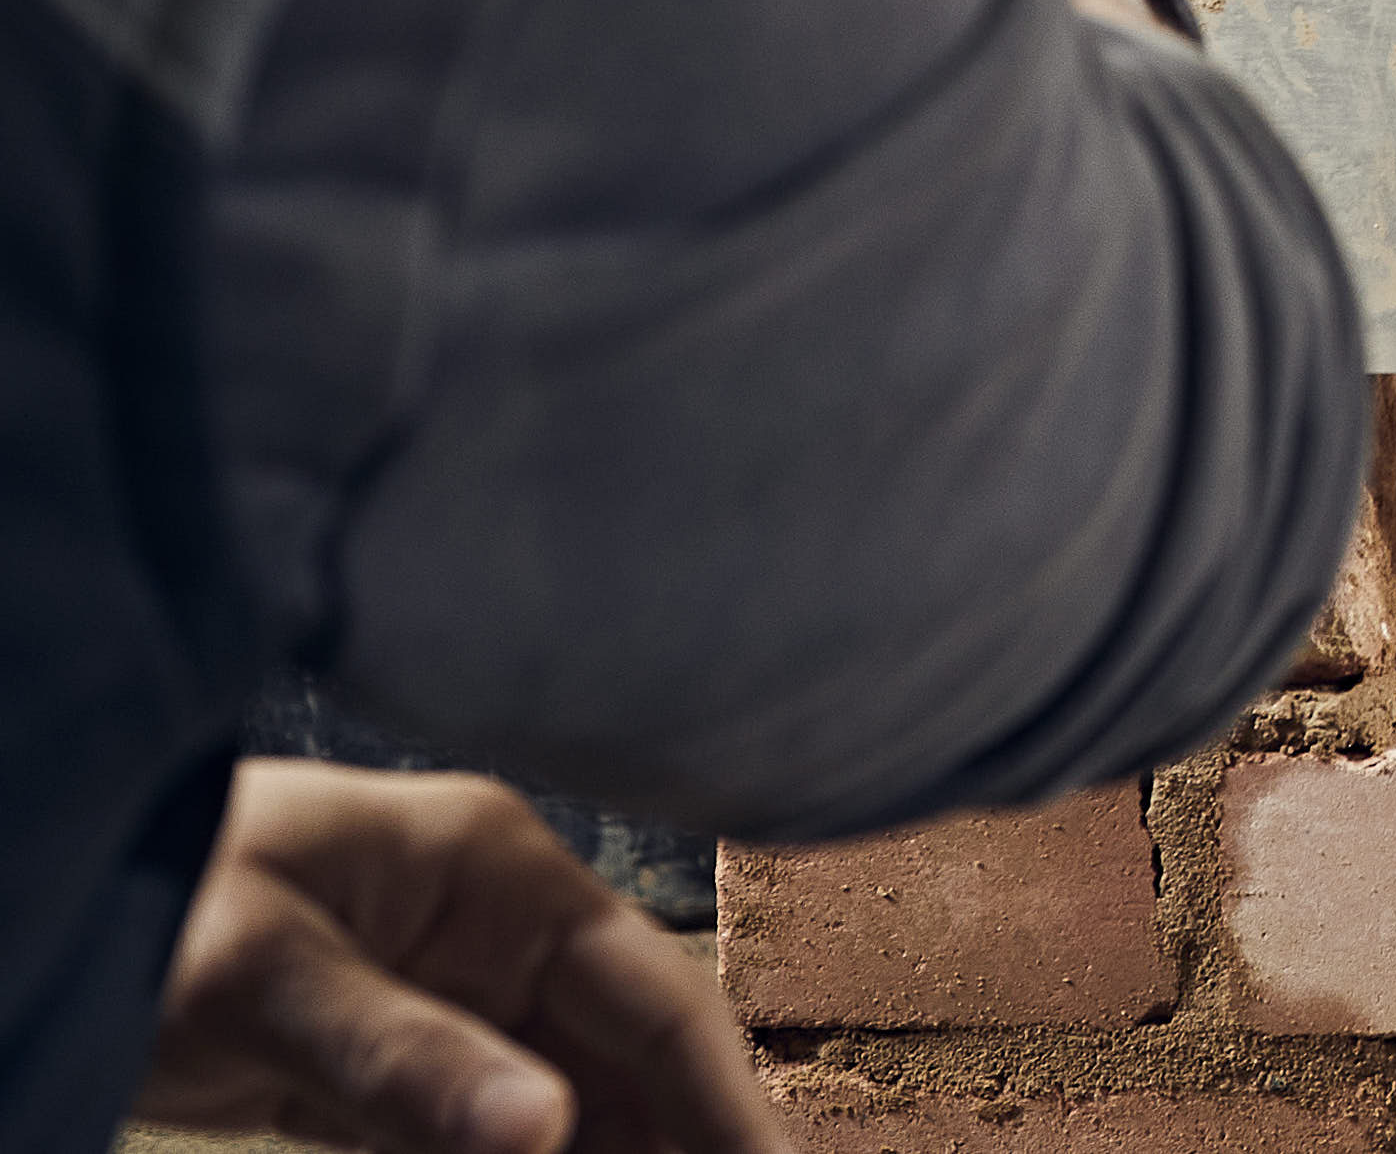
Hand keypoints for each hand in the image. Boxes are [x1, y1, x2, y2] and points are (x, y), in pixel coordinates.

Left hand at [135, 761, 786, 1153]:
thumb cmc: (139, 897)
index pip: (649, 994)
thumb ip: (399, 1055)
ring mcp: (435, 999)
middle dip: (671, 1143)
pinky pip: (468, 1139)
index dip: (723, 1093)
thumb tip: (544, 1130)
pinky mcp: (372, 1069)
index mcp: (493, 873)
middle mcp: (485, 933)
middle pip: (617, 1061)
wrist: (25, 892)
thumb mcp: (257, 975)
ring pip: (554, 1108)